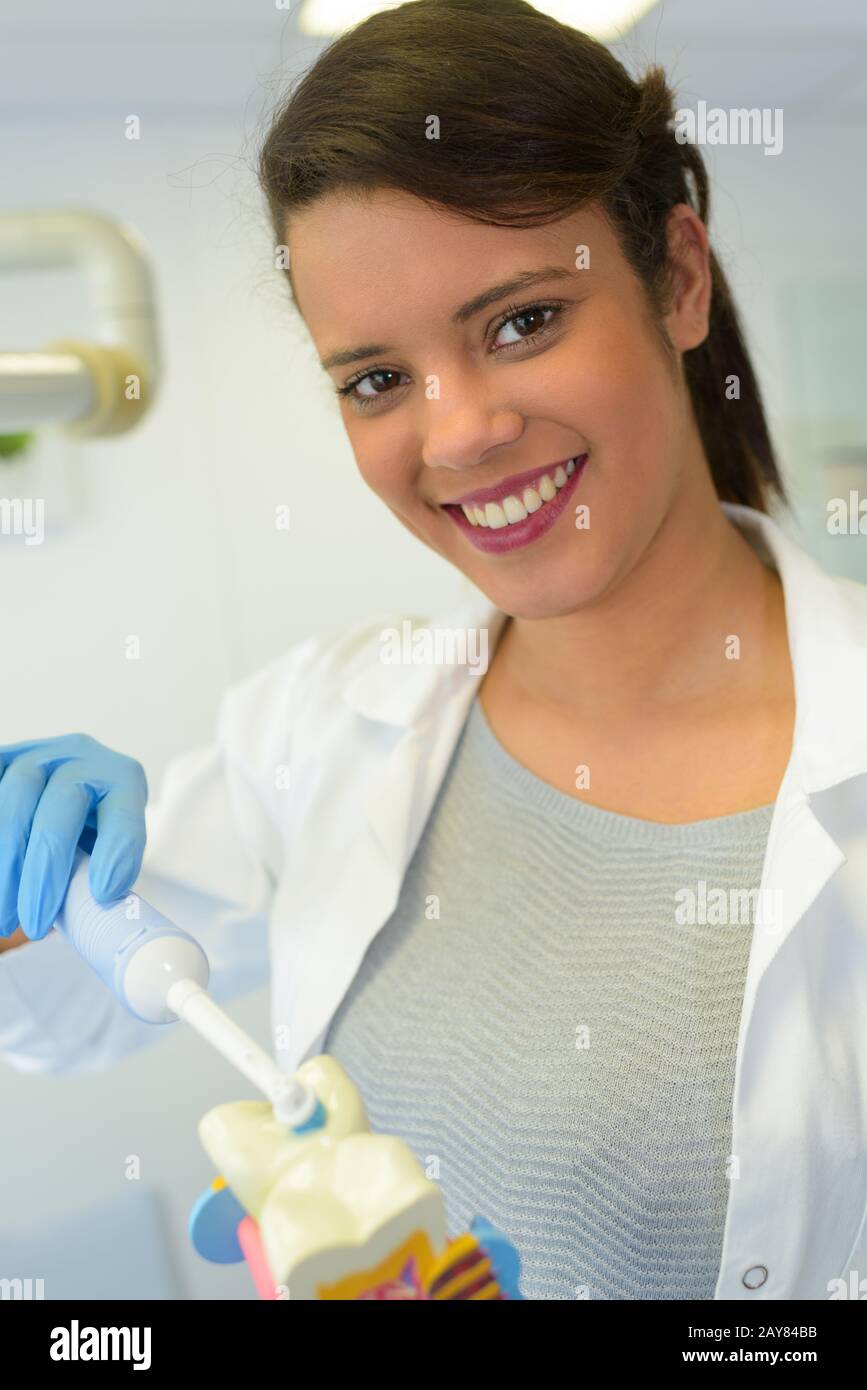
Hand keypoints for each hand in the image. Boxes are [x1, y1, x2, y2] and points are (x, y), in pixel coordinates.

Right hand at [0, 734, 147, 940]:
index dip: (116, 852)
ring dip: (6, 865)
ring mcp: (38, 755)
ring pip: (14, 801)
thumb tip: (95, 917)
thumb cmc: (91, 832)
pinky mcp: (6, 759)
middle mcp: (82, 757)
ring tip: (4, 918)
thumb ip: (101, 874)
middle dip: (44, 873)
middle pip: (59, 809)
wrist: (68, 793)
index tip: (103, 894)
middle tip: (35, 925)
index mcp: (123, 779)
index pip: (123, 814)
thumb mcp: (107, 847)